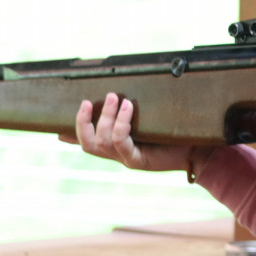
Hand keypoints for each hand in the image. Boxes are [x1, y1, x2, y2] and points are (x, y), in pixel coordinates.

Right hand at [59, 92, 210, 174]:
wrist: (199, 149)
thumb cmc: (176, 132)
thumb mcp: (151, 119)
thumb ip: (134, 112)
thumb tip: (121, 94)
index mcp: (118, 146)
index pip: (87, 142)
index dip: (71, 135)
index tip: (57, 129)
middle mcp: (119, 155)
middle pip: (88, 144)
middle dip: (83, 122)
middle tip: (89, 100)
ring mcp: (127, 159)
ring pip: (102, 142)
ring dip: (105, 117)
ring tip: (115, 98)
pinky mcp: (139, 161)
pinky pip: (121, 143)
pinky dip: (121, 123)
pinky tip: (128, 108)